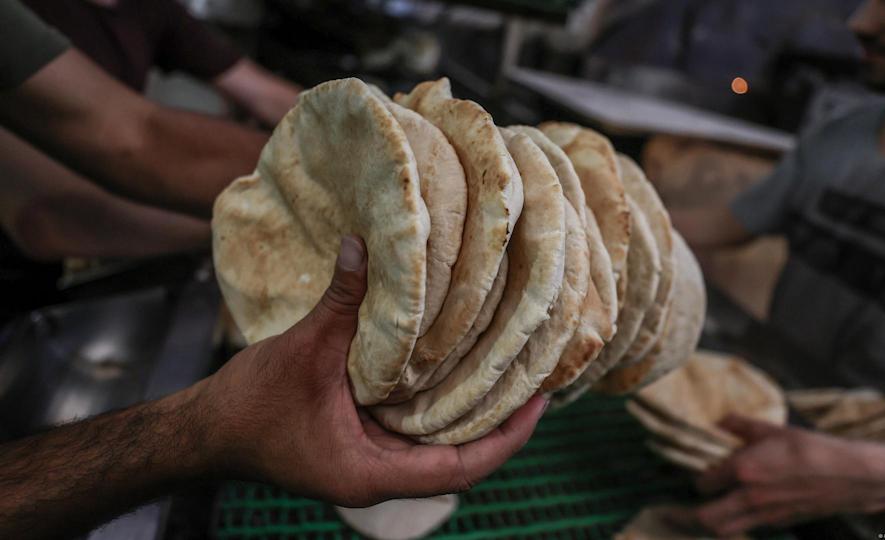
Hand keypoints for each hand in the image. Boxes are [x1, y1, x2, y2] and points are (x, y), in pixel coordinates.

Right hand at [198, 236, 546, 506]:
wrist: (207, 432)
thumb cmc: (250, 406)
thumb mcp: (303, 350)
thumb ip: (340, 301)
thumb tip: (362, 244)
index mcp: (372, 471)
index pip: (462, 468)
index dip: (507, 437)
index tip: (541, 402)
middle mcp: (379, 475)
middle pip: (459, 459)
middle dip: (500, 424)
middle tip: (536, 378)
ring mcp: (371, 463)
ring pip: (438, 447)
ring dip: (472, 415)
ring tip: (508, 372)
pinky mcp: (361, 446)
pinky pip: (414, 432)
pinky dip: (438, 406)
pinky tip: (456, 370)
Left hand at [672, 415, 884, 535]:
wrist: (852, 476)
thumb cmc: (813, 448)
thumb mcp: (774, 429)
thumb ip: (741, 425)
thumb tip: (718, 420)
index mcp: (744, 470)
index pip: (704, 483)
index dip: (697, 480)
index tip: (699, 475)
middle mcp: (749, 497)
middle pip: (706, 519)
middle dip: (686, 517)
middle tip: (673, 512)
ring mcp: (765, 514)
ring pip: (724, 531)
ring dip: (706, 526)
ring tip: (695, 518)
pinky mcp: (780, 523)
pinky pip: (747, 529)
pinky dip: (733, 526)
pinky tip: (733, 515)